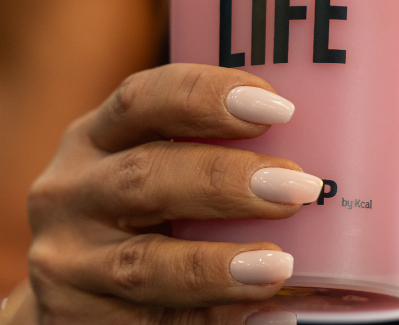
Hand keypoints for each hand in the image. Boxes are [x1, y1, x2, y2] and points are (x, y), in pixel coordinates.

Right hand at [24, 64, 320, 323]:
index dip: (207, 97)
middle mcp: (72, 190)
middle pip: (144, 176)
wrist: (69, 295)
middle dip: (225, 180)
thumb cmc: (142, 213)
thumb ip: (208, 151)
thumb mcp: (152, 165)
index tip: (279, 109)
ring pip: (142, 262)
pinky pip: (150, 322)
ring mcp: (69, 261)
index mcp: (96, 137)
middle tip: (296, 188)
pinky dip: (209, 317)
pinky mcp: (77, 319)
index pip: (142, 98)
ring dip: (216, 263)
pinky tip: (262, 313)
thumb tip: (329, 150)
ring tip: (279, 264)